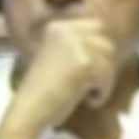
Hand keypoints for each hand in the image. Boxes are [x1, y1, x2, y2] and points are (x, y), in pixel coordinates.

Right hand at [0, 18, 118, 138]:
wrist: (29, 111)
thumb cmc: (45, 94)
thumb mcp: (60, 60)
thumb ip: (80, 49)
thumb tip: (109, 46)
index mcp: (58, 26)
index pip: (98, 27)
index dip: (101, 52)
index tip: (91, 72)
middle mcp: (65, 29)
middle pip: (107, 44)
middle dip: (104, 67)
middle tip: (87, 85)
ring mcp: (74, 44)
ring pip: (109, 62)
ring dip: (102, 82)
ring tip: (84, 92)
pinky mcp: (84, 62)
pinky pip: (107, 78)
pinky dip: (101, 94)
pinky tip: (86, 100)